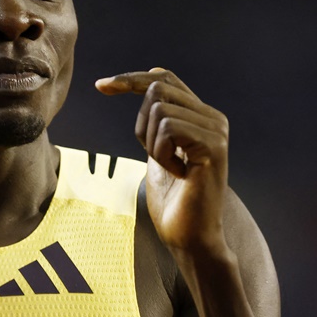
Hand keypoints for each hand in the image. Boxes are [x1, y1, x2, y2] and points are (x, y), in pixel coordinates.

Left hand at [95, 68, 229, 256]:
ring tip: (172, 169)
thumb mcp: (157, 151)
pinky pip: (169, 128)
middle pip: (158, 89)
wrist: (189, 237)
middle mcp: (213, 117)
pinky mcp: (214, 145)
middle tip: (157, 158)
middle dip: (142, 126)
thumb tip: (132, 85)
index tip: (100, 86)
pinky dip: (162, 153)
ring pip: (159, 109)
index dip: (131, 78)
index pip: (164, 79)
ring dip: (153, 144)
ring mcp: (216, 129)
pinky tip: (180, 174)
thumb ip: (154, 122)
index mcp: (200, 116)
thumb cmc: (172, 202)